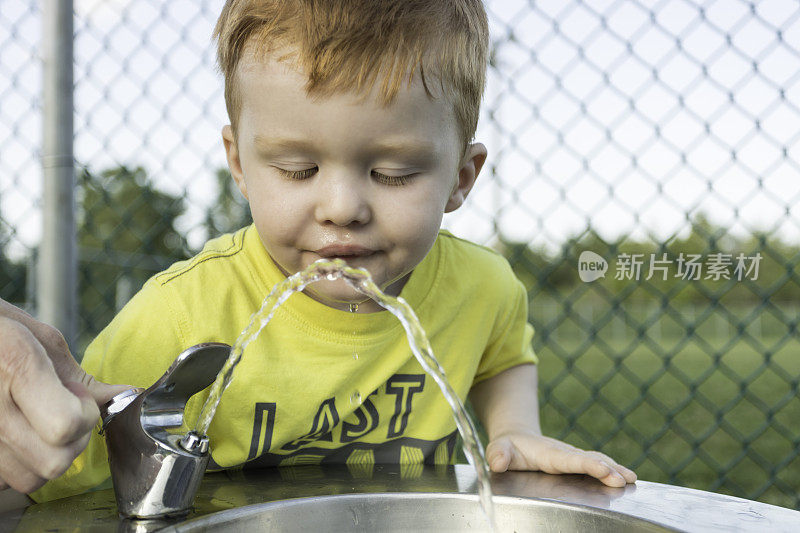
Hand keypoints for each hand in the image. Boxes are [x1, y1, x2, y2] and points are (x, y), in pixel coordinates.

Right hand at [0, 299, 129, 492]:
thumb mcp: (37, 336)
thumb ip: (78, 375)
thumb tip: (120, 396)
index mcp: (15, 365)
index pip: (66, 425)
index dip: (84, 415)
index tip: (76, 396)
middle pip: (53, 462)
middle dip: (71, 441)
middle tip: (60, 411)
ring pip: (27, 480)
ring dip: (42, 458)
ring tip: (32, 423)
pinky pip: (0, 481)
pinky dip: (12, 465)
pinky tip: (9, 434)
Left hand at [486, 431, 636, 487]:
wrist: (516, 437)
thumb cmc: (508, 447)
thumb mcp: (498, 449)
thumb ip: (498, 455)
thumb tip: (498, 463)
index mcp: (549, 454)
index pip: (572, 460)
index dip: (589, 466)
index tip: (606, 471)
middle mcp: (564, 453)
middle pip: (590, 460)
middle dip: (609, 469)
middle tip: (626, 479)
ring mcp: (572, 456)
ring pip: (597, 460)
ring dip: (615, 468)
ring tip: (632, 478)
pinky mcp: (576, 461)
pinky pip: (596, 464)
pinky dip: (612, 469)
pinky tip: (626, 478)